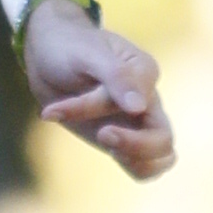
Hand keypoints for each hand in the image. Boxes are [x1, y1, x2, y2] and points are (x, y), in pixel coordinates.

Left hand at [23, 0, 174, 180]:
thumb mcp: (88, 54)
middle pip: (164, 140)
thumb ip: (117, 76)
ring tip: (102, 140)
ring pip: (161, 157)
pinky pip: (144, 164)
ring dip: (133, 159)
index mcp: (144, 72)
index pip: (136, 102)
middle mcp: (148, 99)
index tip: (54, 110)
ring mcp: (138, 121)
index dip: (96, 107)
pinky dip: (129, 165)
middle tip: (101, 134)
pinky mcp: (124, 138)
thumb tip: (140, 107)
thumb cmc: (69, 47)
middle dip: (133, 146)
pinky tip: (102, 146)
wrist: (49, 54)